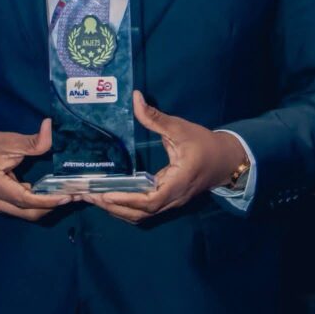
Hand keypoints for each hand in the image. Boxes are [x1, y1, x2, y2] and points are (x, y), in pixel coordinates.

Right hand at [0, 119, 71, 220]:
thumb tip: (49, 128)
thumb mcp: (5, 140)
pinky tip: (47, 194)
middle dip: (50, 206)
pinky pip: (18, 209)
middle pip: (27, 212)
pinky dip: (34, 203)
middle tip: (71, 196)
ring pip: (23, 213)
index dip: (47, 200)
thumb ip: (30, 141)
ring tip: (63, 195)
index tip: (67, 196)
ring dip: (43, 206)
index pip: (24, 199)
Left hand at [82, 91, 246, 224]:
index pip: (150, 200)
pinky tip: (110, 197)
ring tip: (93, 198)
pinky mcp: (168, 201)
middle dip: (113, 207)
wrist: (226, 161)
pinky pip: (145, 210)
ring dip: (118, 209)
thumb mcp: (180, 128)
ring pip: (142, 215)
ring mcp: (171, 202)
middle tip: (88, 196)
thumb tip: (135, 98)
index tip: (106, 195)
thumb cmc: (204, 144)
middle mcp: (173, 198)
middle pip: (141, 213)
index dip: (127, 200)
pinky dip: (126, 207)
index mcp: (178, 182)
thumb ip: (155, 117)